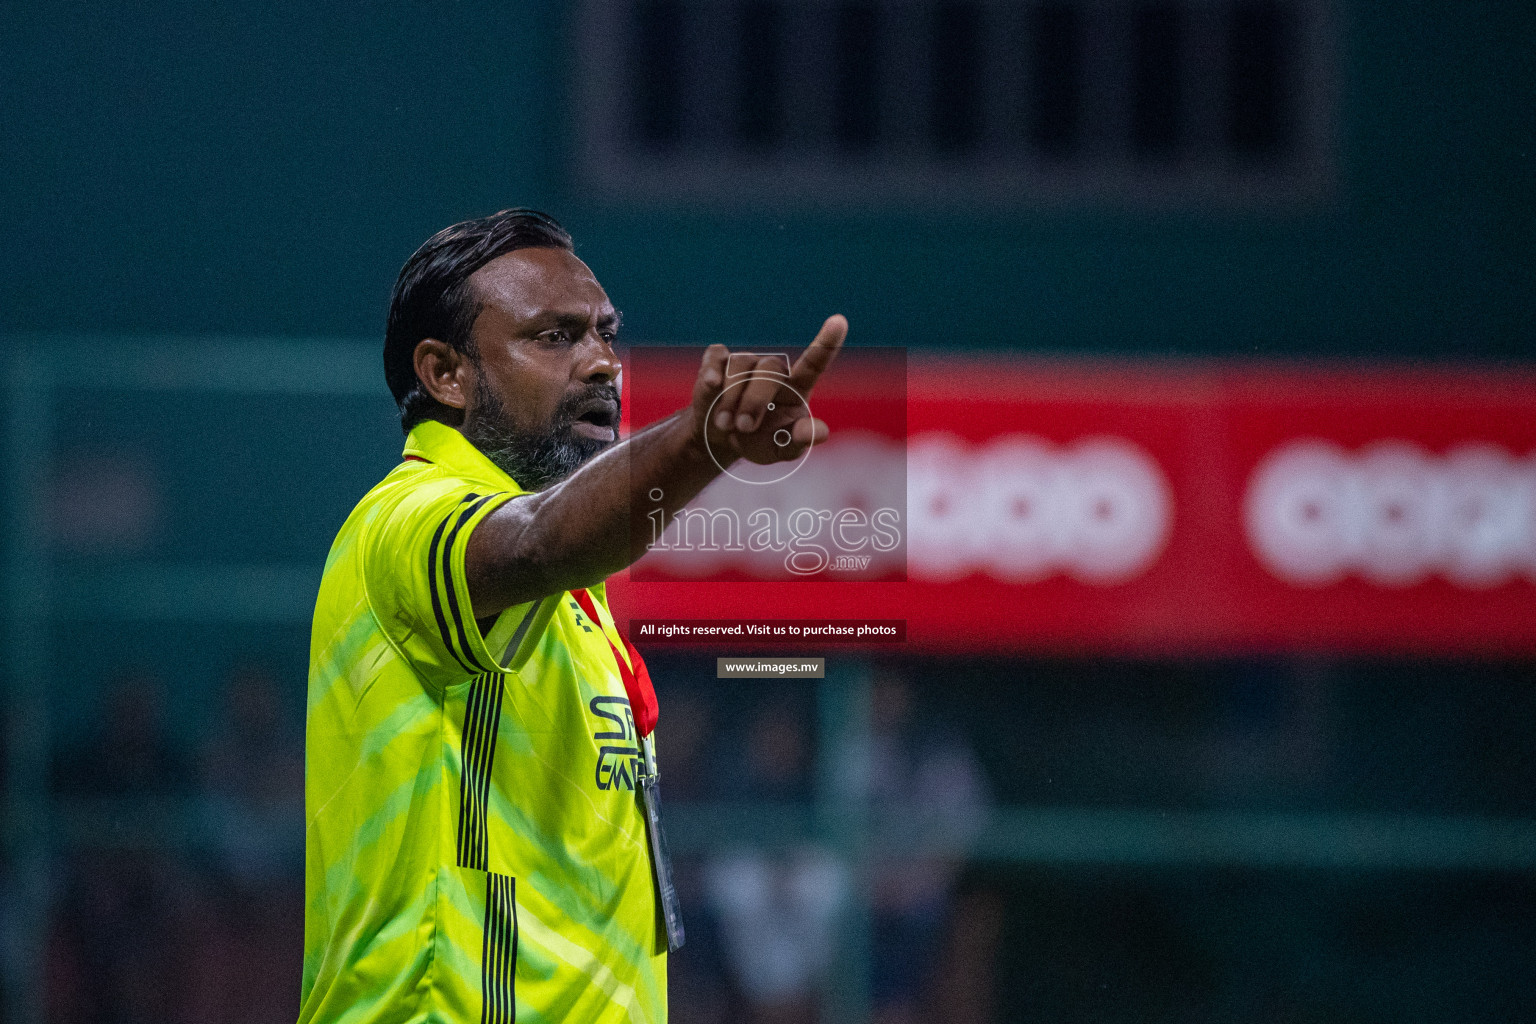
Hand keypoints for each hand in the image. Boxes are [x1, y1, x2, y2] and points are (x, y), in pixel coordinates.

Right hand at [689, 315, 846, 465]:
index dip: (826, 342)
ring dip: (730, 398)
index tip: (839, 322)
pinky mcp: (718, 361)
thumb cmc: (759, 441)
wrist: (721, 440)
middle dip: (754, 400)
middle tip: (744, 428)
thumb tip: (819, 432)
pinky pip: (717, 356)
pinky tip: (710, 384)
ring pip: (740, 365)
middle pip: (768, 369)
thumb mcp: (780, 449)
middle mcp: (773, 370)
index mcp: (796, 387)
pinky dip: (712, 370)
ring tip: (725, 425)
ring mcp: (746, 362)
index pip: (815, 362)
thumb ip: (799, 441)